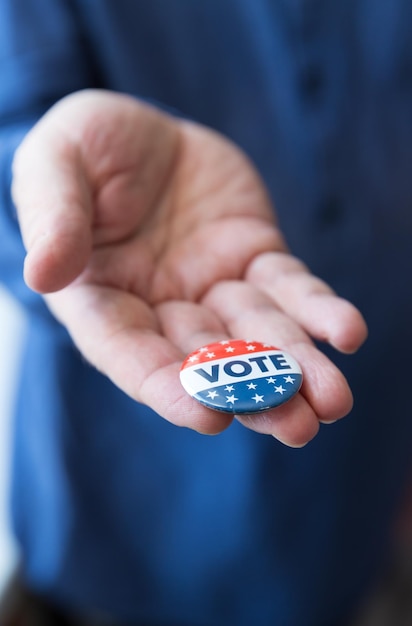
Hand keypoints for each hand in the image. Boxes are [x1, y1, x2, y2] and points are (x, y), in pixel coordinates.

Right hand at [12, 90, 366, 445]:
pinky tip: (347, 332)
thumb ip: (54, 218)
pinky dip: (319, 310)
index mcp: (104, 302)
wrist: (142, 130)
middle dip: (252, 393)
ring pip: (259, 335)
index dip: (168, 388)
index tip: (210, 416)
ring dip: (297, 368)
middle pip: (207, 361)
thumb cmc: (83, 150)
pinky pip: (290, 289)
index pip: (132, 356)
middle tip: (298, 426)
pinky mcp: (256, 259)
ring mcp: (214, 287)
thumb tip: (43, 273)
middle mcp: (162, 309)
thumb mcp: (54, 169)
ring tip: (334, 400)